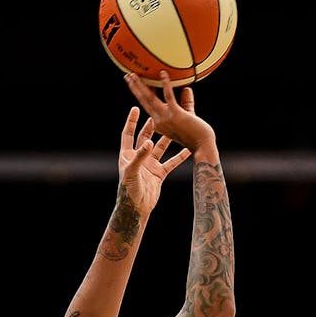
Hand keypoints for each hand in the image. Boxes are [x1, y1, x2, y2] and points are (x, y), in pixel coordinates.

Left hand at [116, 98, 190, 215]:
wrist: (137, 207)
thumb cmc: (129, 190)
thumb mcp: (133, 171)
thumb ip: (141, 156)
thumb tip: (149, 142)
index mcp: (127, 155)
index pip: (128, 134)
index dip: (131, 122)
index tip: (136, 109)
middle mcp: (139, 158)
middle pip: (145, 138)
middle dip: (151, 126)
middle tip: (159, 115)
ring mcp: (150, 165)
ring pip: (160, 148)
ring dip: (167, 139)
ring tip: (175, 128)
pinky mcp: (159, 174)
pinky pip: (171, 163)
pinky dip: (179, 157)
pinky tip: (188, 150)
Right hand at [124, 71, 214, 153]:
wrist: (203, 147)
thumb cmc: (198, 135)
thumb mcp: (188, 116)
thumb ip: (186, 103)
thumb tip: (187, 88)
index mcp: (159, 124)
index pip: (148, 106)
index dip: (142, 95)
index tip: (138, 85)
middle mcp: (159, 121)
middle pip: (143, 101)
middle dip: (134, 88)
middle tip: (128, 75)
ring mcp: (166, 118)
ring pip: (149, 98)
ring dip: (140, 85)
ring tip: (134, 74)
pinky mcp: (175, 114)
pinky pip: (168, 96)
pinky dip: (165, 84)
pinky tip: (163, 73)